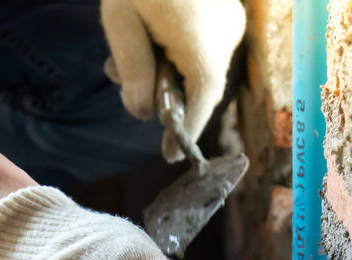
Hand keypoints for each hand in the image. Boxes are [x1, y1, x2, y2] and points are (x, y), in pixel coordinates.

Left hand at [100, 0, 246, 161]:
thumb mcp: (121, 19)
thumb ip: (132, 69)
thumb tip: (141, 113)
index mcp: (204, 44)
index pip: (202, 100)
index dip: (187, 130)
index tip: (171, 154)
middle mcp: (227, 35)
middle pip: (200, 83)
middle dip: (162, 91)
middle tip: (122, 80)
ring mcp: (230, 21)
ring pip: (201, 64)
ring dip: (166, 67)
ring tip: (123, 52)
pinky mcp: (226, 10)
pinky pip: (205, 44)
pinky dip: (177, 49)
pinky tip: (147, 34)